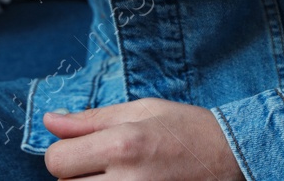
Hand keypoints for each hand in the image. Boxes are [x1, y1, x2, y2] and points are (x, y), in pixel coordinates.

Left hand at [42, 98, 240, 180]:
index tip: (80, 148)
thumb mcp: (142, 110)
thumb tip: (49, 120)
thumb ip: (91, 119)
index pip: (56, 160)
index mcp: (122, 145)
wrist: (233, 159)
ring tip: (118, 176)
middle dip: (76, 174)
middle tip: (105, 163)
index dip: (63, 152)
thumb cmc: (188, 130)